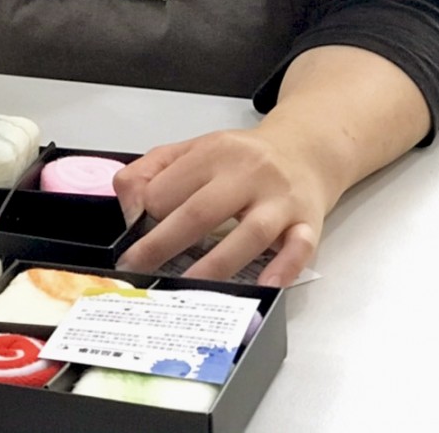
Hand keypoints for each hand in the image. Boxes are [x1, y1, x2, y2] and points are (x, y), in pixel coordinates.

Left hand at [112, 127, 333, 286]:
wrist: (303, 149)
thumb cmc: (242, 158)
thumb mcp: (192, 149)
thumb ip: (151, 171)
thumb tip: (130, 208)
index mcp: (212, 153)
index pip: (167, 189)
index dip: (145, 216)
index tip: (131, 240)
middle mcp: (247, 173)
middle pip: (200, 212)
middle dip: (162, 245)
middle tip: (138, 269)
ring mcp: (279, 199)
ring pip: (249, 233)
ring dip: (215, 265)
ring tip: (187, 288)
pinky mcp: (307, 222)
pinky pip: (300, 246)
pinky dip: (283, 267)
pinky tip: (264, 285)